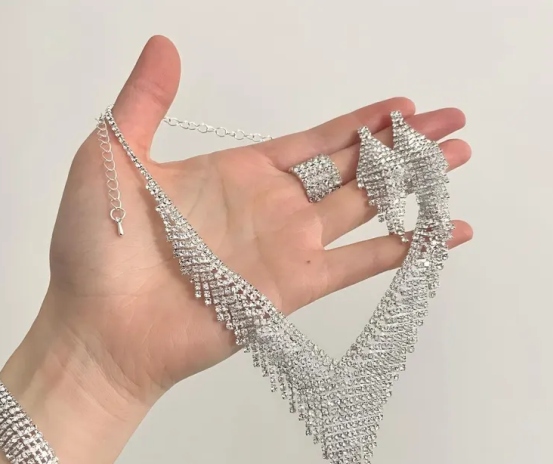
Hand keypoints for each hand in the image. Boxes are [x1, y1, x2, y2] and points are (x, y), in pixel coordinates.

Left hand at [28, 36, 472, 408]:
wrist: (100, 328)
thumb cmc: (96, 249)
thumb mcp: (111, 157)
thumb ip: (144, 102)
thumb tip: (165, 45)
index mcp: (238, 173)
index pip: (314, 140)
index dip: (360, 122)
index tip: (402, 105)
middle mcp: (271, 209)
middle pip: (354, 169)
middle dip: (404, 146)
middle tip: (453, 124)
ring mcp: (286, 249)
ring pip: (366, 208)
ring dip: (413, 185)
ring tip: (457, 161)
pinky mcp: (292, 288)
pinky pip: (361, 263)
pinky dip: (405, 249)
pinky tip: (443, 232)